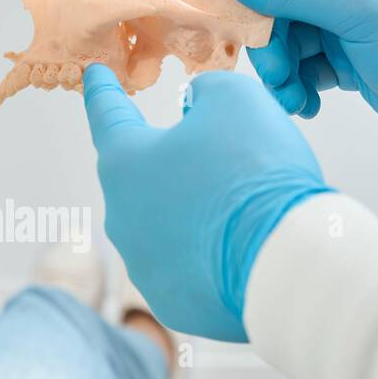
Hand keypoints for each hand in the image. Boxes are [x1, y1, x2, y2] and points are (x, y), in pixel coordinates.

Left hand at [83, 65, 332, 341]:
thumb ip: (207, 92)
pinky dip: (208, 255)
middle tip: (216, 155)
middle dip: (169, 161)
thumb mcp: (235, 99)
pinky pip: (187, 268)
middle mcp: (121, 217)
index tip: (94, 75)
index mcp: (125, 162)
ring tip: (240, 207)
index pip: (107, 115)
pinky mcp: (171, 302)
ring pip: (164, 225)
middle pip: (140, 177)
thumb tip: (197, 109)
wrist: (283, 258)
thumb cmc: (256, 170)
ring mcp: (142, 265)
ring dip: (191, 212)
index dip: (103, 90)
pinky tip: (240, 248)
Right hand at [223, 0, 377, 160]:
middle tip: (276, 74)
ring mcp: (344, 21)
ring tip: (294, 98)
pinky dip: (297, 88)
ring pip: (284, 40)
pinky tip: (308, 105)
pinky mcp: (346, 59)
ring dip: (280, 73)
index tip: (221, 6)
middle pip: (274, 2)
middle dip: (268, 42)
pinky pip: (301, 68)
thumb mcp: (361, 11)